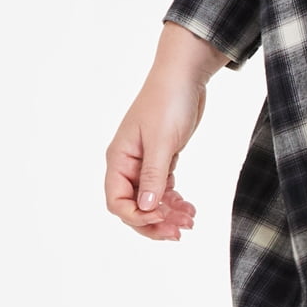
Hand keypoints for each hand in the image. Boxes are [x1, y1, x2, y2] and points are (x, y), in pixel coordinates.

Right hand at [104, 23, 228, 240]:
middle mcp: (128, 163)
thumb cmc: (169, 101)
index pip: (117, 201)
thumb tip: (145, 209)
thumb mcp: (162, 140)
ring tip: (190, 222)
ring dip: (168, 214)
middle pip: (133, 206)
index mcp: (119, 159)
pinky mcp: (162, 157)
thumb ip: (153, 175)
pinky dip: (175, 200)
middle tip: (179, 232)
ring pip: (150, 199)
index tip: (160, 217)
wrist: (186, 74)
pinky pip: (163, 187)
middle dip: (154, 222)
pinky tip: (190, 208)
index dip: (136, 216)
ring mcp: (145, 161)